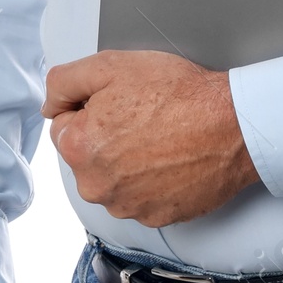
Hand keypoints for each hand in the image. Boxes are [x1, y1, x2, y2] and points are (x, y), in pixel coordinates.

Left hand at [42, 49, 260, 225]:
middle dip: (107, 136)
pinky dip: (152, 181)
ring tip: (161, 137)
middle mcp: (97, 185)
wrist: (232, 126)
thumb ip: (65, 81)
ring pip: (114, 178)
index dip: (92, 107)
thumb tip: (50, 102)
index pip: (65, 125)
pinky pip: (141, 196)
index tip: (120, 101)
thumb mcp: (113, 65)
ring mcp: (127, 206)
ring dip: (129, 161)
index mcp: (80, 148)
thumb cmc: (181, 94)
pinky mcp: (155, 217)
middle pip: (88, 155)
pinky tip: (171, 158)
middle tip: (143, 116)